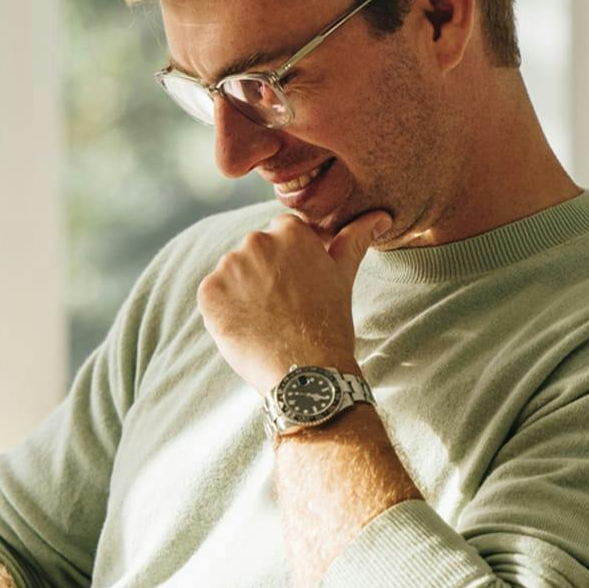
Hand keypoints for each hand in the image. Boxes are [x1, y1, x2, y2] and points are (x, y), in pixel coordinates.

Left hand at [196, 209, 391, 394]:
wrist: (306, 372)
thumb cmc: (329, 324)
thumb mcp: (343, 275)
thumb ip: (355, 239)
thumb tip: (380, 215)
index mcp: (289, 231)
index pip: (281, 235)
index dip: (288, 264)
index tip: (298, 287)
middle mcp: (256, 241)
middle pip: (254, 253)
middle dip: (264, 275)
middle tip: (283, 308)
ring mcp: (229, 266)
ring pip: (232, 275)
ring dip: (242, 292)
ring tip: (266, 320)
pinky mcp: (208, 292)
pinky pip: (213, 296)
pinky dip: (224, 311)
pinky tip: (246, 328)